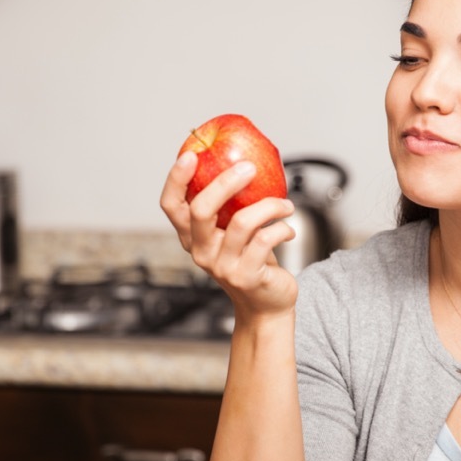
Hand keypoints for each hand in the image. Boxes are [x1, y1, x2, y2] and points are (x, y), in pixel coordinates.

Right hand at [160, 151, 297, 318]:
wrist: (267, 305)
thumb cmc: (252, 261)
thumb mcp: (234, 232)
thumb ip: (231, 206)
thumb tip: (243, 158)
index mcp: (191, 237)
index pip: (171, 206)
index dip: (176, 180)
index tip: (191, 155)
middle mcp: (201, 252)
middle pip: (201, 209)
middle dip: (225, 182)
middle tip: (249, 167)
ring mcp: (222, 267)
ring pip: (242, 222)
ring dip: (270, 206)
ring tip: (286, 205)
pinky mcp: (247, 276)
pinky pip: (265, 239)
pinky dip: (283, 228)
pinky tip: (289, 229)